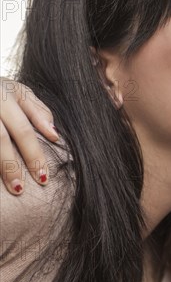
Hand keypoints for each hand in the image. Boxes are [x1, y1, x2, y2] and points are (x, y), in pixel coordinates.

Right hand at [0, 78, 58, 194]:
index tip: (44, 175)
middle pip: (0, 138)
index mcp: (5, 95)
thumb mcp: (19, 91)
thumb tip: (55, 135)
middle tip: (21, 189)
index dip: (33, 154)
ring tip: (9, 186)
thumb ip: (38, 111)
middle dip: (11, 166)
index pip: (23, 130)